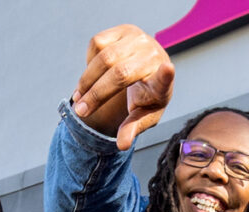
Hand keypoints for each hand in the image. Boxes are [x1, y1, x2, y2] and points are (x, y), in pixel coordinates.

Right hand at [72, 24, 174, 149]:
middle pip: (120, 73)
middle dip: (96, 94)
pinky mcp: (125, 29)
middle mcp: (153, 56)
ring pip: (104, 57)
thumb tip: (122, 145)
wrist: (146, 68)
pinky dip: (89, 62)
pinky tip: (94, 74)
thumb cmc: (146, 96)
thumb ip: (132, 128)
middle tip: (81, 111)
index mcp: (162, 82)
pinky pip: (97, 44)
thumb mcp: (142, 116)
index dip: (165, 75)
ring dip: (87, 80)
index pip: (166, 78)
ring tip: (80, 97)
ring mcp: (140, 40)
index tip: (168, 70)